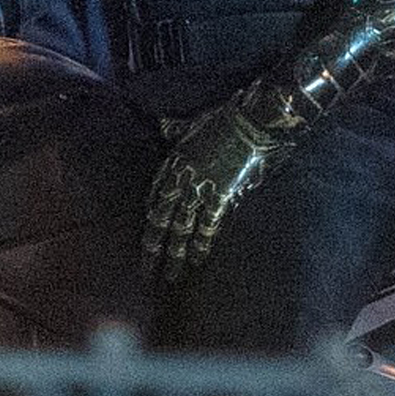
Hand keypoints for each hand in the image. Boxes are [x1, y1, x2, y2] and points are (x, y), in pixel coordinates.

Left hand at [143, 95, 294, 281]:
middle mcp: (181, 179)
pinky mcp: (220, 196)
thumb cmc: (220, 119)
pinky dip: (202, 245)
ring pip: (181, 228)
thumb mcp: (192, 124)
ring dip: (175, 254)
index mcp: (173, 163)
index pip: (154, 196)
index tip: (148, 234)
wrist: (247, 122)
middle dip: (153, 246)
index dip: (151, 217)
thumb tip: (162, 124)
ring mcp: (199, 189)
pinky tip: (197, 262)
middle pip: (161, 219)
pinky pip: (207, 227)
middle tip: (147, 270)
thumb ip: (175, 128)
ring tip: (170, 276)